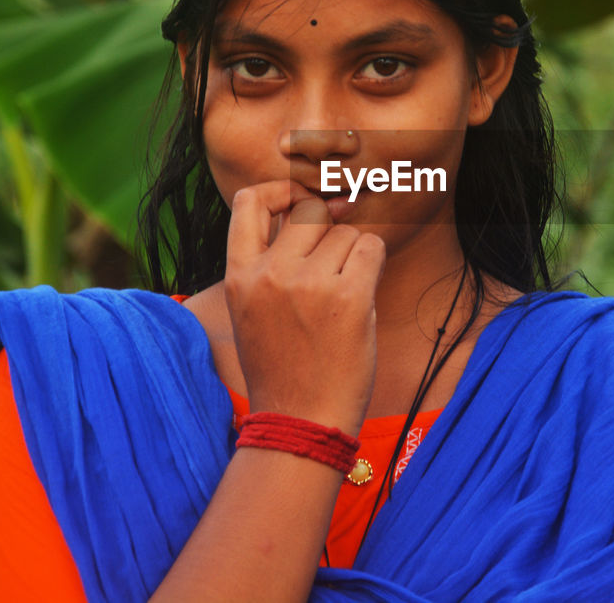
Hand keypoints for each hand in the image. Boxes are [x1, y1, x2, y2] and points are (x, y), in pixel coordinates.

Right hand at [223, 180, 384, 434]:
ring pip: (347, 232)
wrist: (301, 422)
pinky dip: (373, 266)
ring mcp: (310, 283)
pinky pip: (371, 249)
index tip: (299, 203)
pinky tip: (361, 297)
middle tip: (333, 266)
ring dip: (354, 256)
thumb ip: (268, 263)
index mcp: (239, 275)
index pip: (249, 200)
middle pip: (310, 210)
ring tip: (342, 297)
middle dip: (328, 229)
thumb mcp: (252, 311)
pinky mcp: (349, 296)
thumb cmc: (283, 367)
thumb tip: (314, 208)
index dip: (280, 192)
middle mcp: (270, 273)